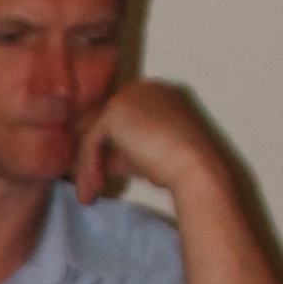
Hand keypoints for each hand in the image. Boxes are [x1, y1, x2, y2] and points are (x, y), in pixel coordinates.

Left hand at [74, 79, 219, 208]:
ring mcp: (128, 96)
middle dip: (92, 153)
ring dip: (88, 165)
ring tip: (89, 195)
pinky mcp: (115, 110)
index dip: (107, 147)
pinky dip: (90, 166)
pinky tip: (95, 188)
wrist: (196, 167)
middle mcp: (142, 88)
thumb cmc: (180, 166)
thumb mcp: (146, 156)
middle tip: (86, 182)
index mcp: (156, 94)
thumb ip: (123, 153)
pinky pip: (92, 141)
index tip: (100, 174)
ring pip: (96, 133)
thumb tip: (101, 163)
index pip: (120, 120)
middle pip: (103, 122)